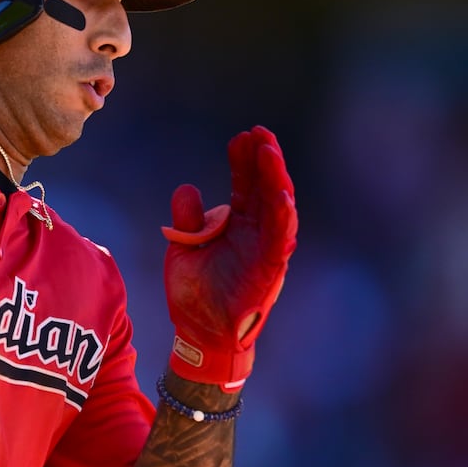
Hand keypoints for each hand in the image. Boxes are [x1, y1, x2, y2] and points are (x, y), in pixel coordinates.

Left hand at [162, 125, 296, 390]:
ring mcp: (265, 251)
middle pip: (266, 190)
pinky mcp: (269, 271)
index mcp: (239, 226)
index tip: (240, 136)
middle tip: (259, 133)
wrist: (197, 333)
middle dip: (265, 161)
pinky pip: (280, 241)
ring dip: (276, 180)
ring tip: (269, 152)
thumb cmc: (194, 295)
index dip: (244, 162)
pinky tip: (281, 195)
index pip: (247, 186)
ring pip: (278, 209)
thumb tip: (186, 189)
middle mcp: (257, 234)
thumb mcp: (183, 248)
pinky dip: (283, 218)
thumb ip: (188, 220)